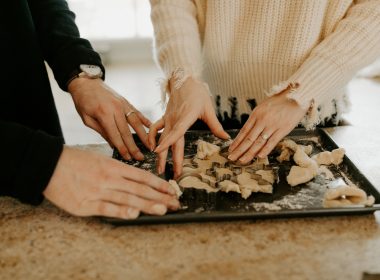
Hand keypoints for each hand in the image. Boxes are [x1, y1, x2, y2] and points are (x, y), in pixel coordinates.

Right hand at [43, 146, 179, 218]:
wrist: (49, 164)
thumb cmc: (76, 161)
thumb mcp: (99, 160)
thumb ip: (117, 171)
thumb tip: (135, 182)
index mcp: (114, 166)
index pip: (142, 177)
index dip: (159, 184)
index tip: (171, 190)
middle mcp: (110, 178)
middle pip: (140, 188)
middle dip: (160, 196)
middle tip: (175, 202)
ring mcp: (99, 191)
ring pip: (128, 198)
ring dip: (147, 204)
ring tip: (164, 209)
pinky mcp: (86, 204)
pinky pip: (107, 208)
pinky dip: (122, 211)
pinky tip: (135, 214)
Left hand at [68, 78, 151, 160]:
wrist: (86, 82)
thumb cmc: (83, 101)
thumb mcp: (87, 119)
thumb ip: (101, 131)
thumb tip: (113, 145)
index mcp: (104, 114)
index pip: (115, 135)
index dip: (122, 148)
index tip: (128, 158)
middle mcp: (116, 109)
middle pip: (127, 131)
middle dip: (134, 146)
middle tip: (140, 157)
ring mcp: (123, 104)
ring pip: (136, 122)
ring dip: (144, 135)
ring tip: (150, 146)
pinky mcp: (126, 102)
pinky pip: (137, 112)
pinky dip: (145, 120)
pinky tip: (151, 128)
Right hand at [148, 77, 229, 177]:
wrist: (183, 78)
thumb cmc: (197, 93)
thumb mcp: (208, 108)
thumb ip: (215, 125)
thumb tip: (226, 138)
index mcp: (186, 117)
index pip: (176, 132)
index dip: (167, 142)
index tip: (159, 152)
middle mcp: (174, 119)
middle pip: (169, 141)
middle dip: (167, 158)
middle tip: (168, 174)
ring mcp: (168, 119)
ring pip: (160, 138)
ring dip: (159, 153)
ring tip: (159, 167)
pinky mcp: (165, 117)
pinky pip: (155, 128)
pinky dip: (151, 138)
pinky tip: (152, 148)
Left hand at [228, 89, 308, 163]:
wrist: (297, 95)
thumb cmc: (280, 101)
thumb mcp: (263, 107)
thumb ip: (256, 119)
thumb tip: (248, 131)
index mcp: (256, 114)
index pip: (243, 131)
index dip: (236, 142)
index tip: (230, 150)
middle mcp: (262, 120)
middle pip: (248, 139)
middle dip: (239, 150)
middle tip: (231, 158)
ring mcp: (272, 125)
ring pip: (258, 142)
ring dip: (249, 153)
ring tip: (242, 161)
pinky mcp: (283, 129)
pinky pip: (272, 142)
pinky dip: (265, 150)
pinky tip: (259, 157)